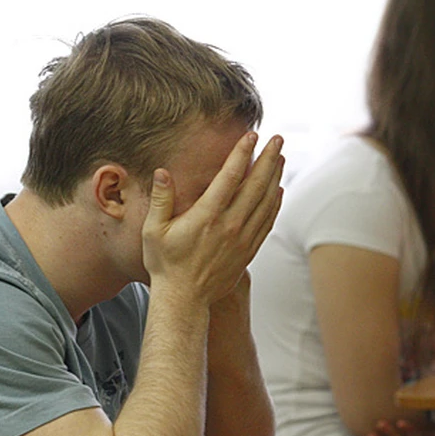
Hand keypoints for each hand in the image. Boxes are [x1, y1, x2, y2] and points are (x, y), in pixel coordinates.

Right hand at [142, 132, 283, 305]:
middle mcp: (229, 226)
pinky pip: (267, 222)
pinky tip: (278, 191)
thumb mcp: (153, 230)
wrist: (184, 299)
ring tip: (281, 158)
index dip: (242, 153)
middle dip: (269, 159)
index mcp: (206, 216)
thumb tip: (162, 171)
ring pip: (266, 202)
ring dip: (275, 177)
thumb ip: (160, 199)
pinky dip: (275, 204)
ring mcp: (242, 239)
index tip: (251, 136)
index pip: (230, 177)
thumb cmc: (165, 264)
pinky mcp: (248, 252)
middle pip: (256, 185)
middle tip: (278, 139)